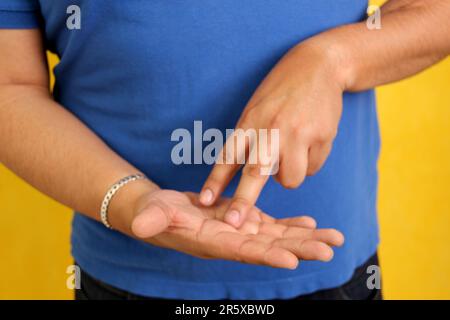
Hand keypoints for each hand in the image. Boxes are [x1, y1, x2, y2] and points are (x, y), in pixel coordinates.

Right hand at [130, 189, 343, 268]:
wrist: (160, 211)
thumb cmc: (152, 213)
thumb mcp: (151, 213)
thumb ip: (151, 220)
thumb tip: (140, 226)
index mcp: (212, 242)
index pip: (242, 251)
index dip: (266, 256)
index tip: (291, 261)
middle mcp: (231, 241)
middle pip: (270, 247)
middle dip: (299, 249)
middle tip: (330, 250)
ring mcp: (239, 231)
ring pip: (277, 237)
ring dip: (305, 238)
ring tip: (334, 238)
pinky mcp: (242, 220)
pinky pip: (271, 224)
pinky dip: (291, 224)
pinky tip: (311, 222)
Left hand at [200, 41, 345, 227]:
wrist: (318, 65)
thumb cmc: (281, 91)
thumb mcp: (256, 108)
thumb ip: (250, 139)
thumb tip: (252, 177)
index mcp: (250, 122)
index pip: (228, 157)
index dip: (215, 182)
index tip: (203, 201)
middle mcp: (271, 129)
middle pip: (255, 173)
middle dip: (243, 202)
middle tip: (234, 222)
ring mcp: (297, 133)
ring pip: (289, 179)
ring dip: (289, 175)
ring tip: (293, 152)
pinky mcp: (321, 136)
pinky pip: (312, 168)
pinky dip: (310, 162)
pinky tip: (311, 140)